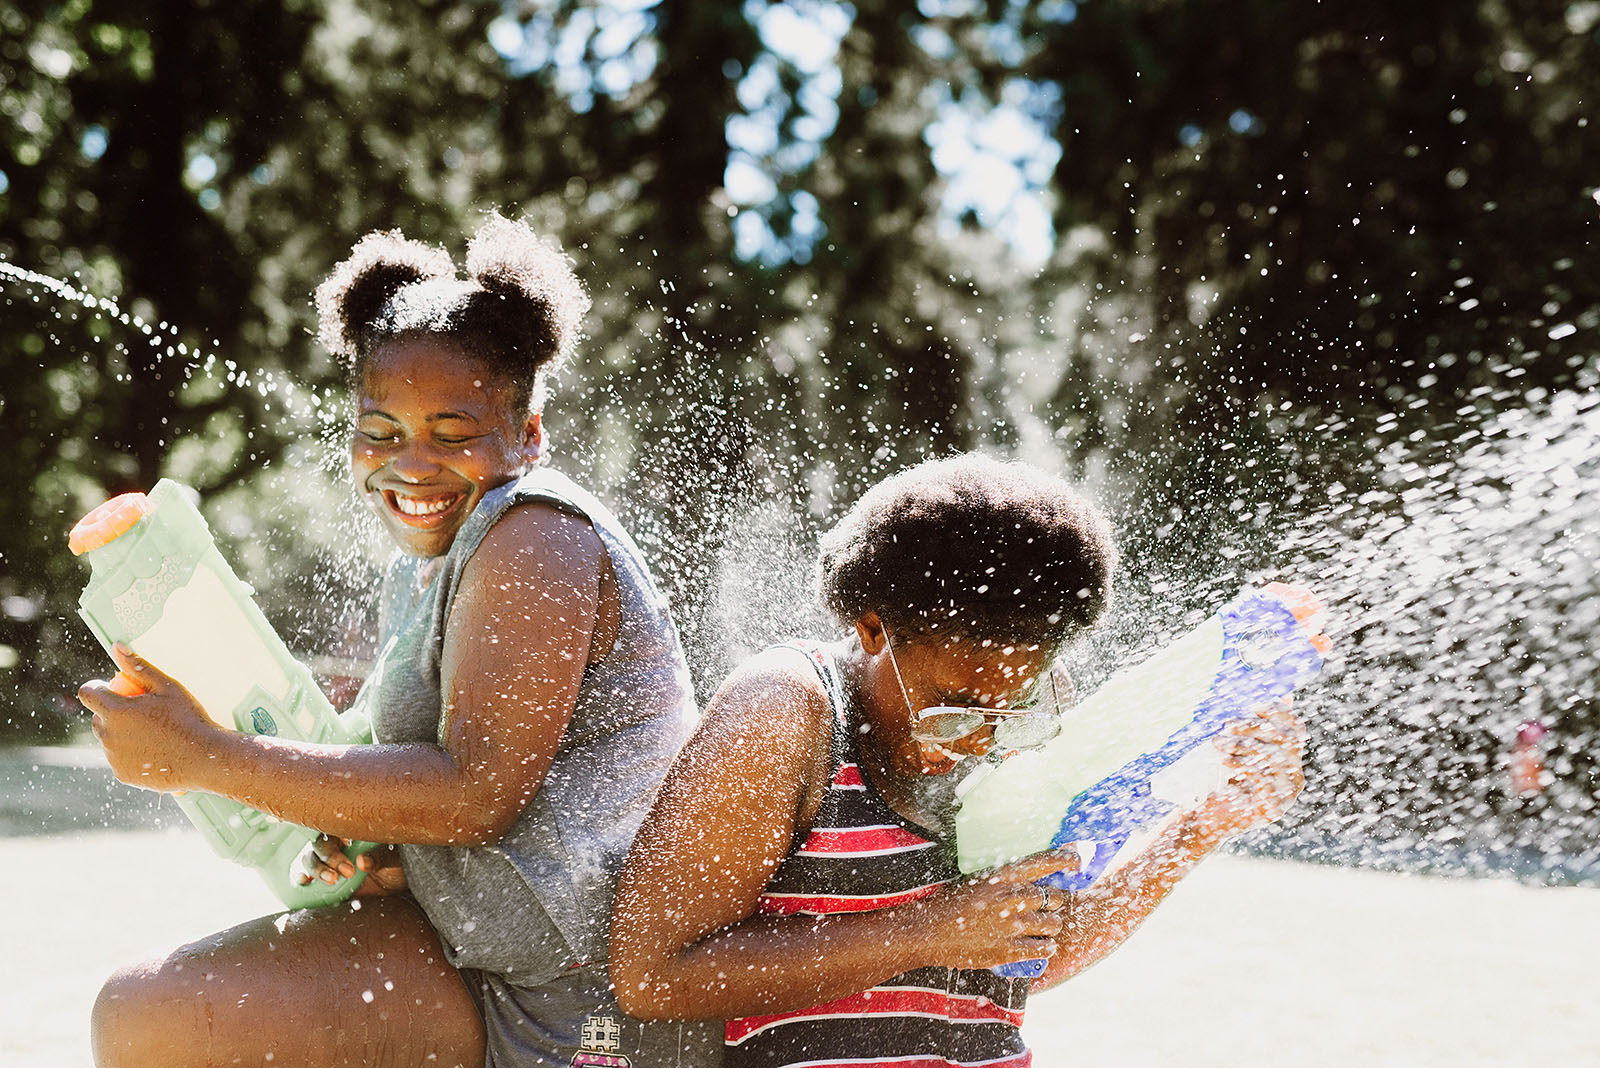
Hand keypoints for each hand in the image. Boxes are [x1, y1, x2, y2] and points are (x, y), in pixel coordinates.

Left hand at [76, 644, 224, 791]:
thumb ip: (138, 667)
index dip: (97, 688)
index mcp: (116, 712)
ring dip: (122, 734)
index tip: (113, 689)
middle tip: (142, 712)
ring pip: (110, 740)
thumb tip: (116, 647)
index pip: (88, 693)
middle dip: (112, 713)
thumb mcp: (167, 687)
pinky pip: (120, 759)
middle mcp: (109, 736)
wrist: (205, 758)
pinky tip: (155, 750)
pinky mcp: (123, 775)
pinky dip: (131, 753)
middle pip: (98, 718)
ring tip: (153, 733)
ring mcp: (114, 758)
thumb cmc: (188, 719)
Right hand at [296, 836, 407, 896]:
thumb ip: (380, 858)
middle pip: (320, 843)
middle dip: (328, 857)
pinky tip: (303, 882)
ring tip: (332, 881)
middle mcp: (340, 843)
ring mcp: (331, 861)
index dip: (336, 836)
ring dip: (316, 869)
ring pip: (311, 858)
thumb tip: (361, 861)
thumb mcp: (397, 858)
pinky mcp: (328, 878)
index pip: (334, 825)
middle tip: (348, 872)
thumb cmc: (401, 863)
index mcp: (355, 830)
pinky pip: (309, 877)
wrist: (401, 883)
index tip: (347, 850)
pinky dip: (302, 879)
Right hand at [907, 848, 1077, 968]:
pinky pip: (1044, 948)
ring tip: (1044, 927)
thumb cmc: (949, 903)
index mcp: (1002, 876)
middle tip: (1049, 905)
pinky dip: (1047, 946)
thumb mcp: (976, 881)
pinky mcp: (1009, 950)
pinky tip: (1043, 945)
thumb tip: (1028, 880)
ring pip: (1053, 923)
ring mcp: (1012, 925)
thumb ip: (1003, 881)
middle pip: (1054, 897)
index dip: (1065, 859)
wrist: (928, 932)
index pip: (1044, 862)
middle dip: (1055, 902)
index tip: (1076, 860)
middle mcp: (1011, 898)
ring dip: (1051, 925)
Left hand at [1194, 700, 1306, 841]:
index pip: (1296, 729)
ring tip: (1217, 743)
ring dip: (1242, 745)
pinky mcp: (1272, 808)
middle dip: (1253, 727)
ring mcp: (1286, 795)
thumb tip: (1285, 695)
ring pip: (1272, 757)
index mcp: (1290, 761)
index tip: (1253, 707)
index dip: (1278, 713)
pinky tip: (1223, 760)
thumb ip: (1258, 727)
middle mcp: (1295, 778)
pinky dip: (1241, 764)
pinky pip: (1263, 777)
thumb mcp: (1239, 749)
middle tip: (1227, 725)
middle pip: (1283, 740)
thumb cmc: (1222, 780)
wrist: (1208, 819)